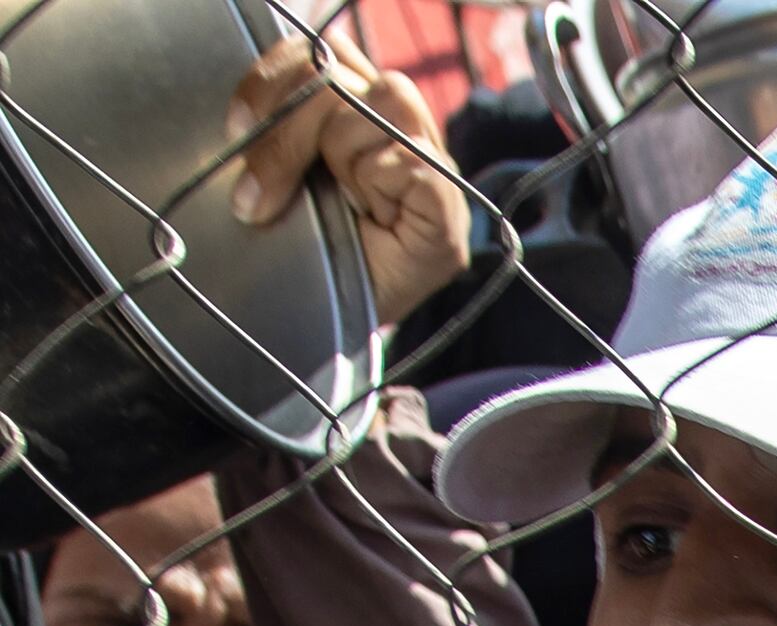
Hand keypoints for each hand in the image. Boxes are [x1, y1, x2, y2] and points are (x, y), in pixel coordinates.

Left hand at [227, 26, 467, 325]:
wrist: (297, 328)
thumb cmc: (282, 249)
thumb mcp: (265, 160)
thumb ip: (280, 108)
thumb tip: (267, 72)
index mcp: (353, 108)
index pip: (324, 51)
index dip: (275, 75)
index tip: (234, 127)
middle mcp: (397, 131)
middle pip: (347, 72)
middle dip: (289, 124)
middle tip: (262, 189)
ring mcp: (430, 169)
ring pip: (384, 99)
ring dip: (337, 152)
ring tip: (328, 201)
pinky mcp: (448, 211)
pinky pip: (413, 157)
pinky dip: (378, 180)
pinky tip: (365, 214)